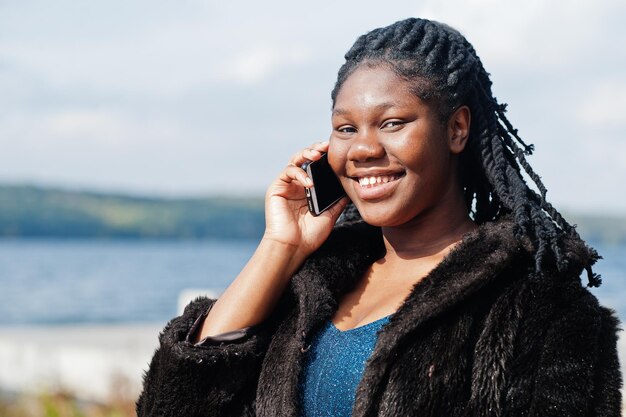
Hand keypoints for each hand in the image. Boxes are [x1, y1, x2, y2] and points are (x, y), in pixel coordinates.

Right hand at [263, 141, 347, 258]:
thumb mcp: (330, 214)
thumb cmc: (310, 235)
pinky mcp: (277, 188)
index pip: (317, 166)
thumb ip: (338, 200)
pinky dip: (299, 174)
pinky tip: (309, 183)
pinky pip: (288, 172)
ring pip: (295, 160)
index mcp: (309, 188)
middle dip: (316, 149)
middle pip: (305, 158)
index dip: (325, 156)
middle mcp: (297, 184)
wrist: (293, 248)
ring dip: (306, 153)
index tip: (336, 150)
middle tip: (326, 145)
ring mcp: (287, 185)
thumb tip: (352, 188)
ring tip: (317, 155)